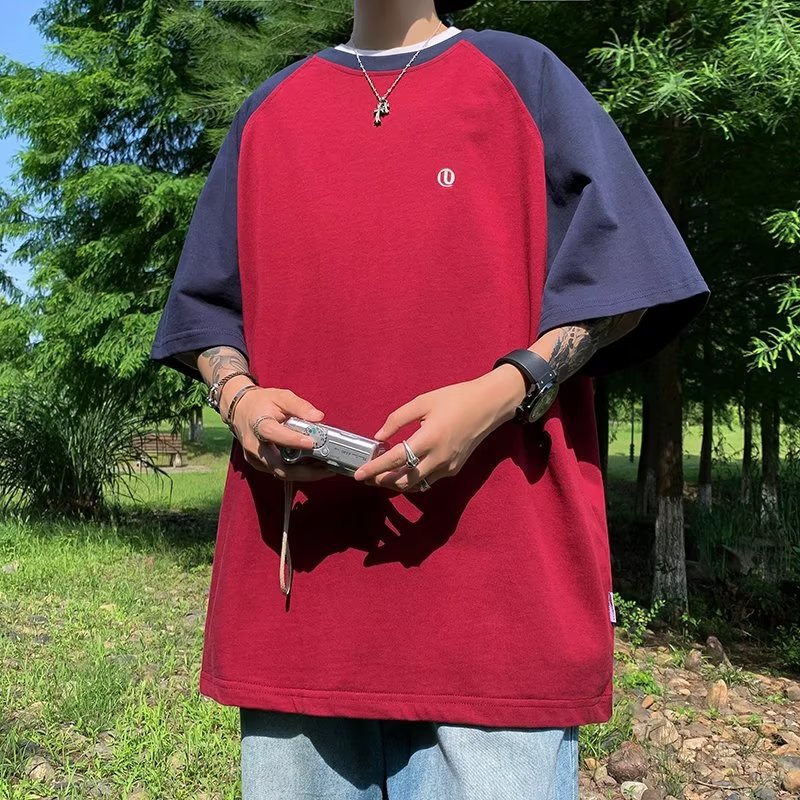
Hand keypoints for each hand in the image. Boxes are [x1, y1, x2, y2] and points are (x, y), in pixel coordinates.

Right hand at [231, 387, 335, 481]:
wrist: (240, 410)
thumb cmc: (262, 403)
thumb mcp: (281, 396)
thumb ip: (300, 406)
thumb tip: (318, 417)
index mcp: (258, 424)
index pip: (274, 434)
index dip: (292, 440)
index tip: (312, 443)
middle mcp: (254, 445)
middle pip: (278, 466)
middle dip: (305, 471)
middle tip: (327, 467)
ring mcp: (255, 458)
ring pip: (281, 473)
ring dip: (304, 474)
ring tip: (325, 469)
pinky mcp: (258, 464)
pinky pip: (279, 472)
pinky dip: (297, 472)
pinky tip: (312, 467)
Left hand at [352, 375, 509, 491]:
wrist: (488, 405)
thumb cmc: (455, 399)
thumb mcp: (423, 401)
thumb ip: (397, 419)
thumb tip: (379, 437)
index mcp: (428, 438)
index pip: (394, 459)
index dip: (374, 468)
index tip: (359, 475)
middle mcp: (438, 457)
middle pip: (403, 480)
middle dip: (383, 481)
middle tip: (368, 477)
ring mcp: (448, 466)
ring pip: (417, 484)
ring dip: (397, 483)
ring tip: (382, 476)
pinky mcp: (454, 469)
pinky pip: (429, 480)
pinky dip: (414, 479)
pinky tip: (404, 471)